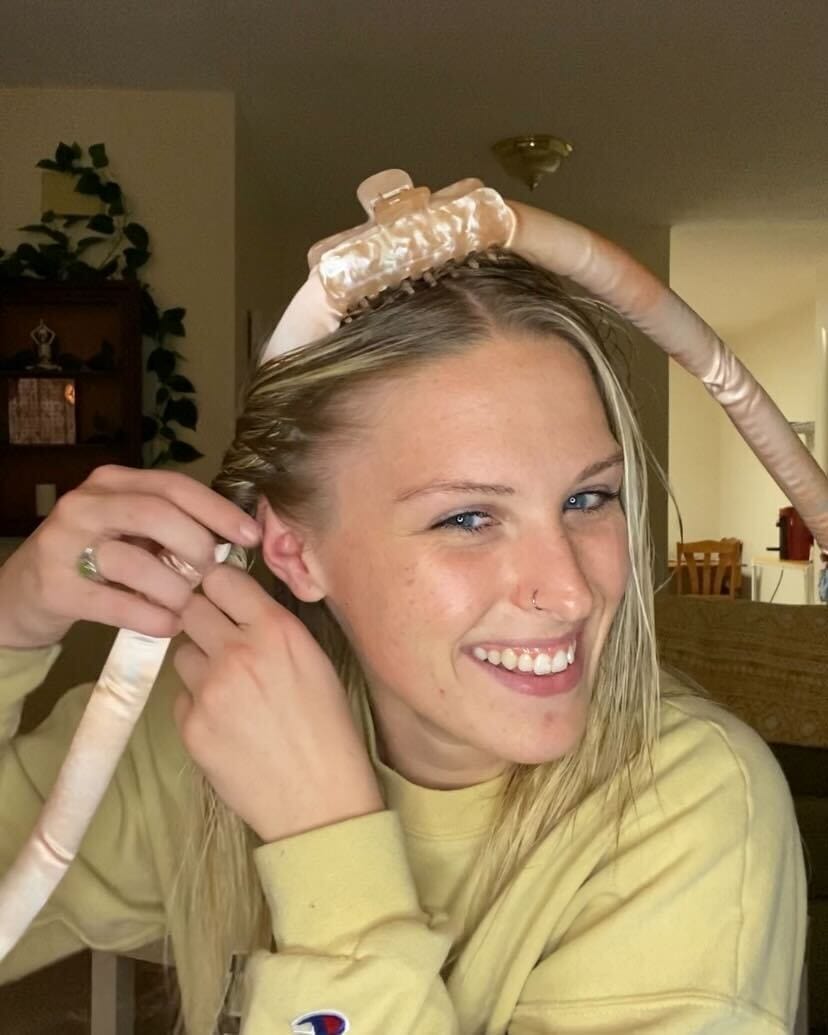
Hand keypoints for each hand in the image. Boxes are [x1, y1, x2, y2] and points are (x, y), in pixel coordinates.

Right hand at [0, 465, 260, 649]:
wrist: (22, 595)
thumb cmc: (94, 561)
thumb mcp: (129, 531)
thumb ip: (171, 527)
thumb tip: (233, 540)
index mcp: (113, 482)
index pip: (175, 486)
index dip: (218, 510)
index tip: (250, 536)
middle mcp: (86, 503)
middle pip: (156, 513)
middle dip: (195, 545)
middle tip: (211, 574)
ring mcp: (64, 542)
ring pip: (134, 559)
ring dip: (173, 588)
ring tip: (187, 605)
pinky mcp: (54, 586)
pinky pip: (114, 602)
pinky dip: (149, 616)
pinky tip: (169, 626)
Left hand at [173, 563, 383, 842]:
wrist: (319, 799)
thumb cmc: (329, 730)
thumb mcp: (315, 661)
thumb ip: (274, 628)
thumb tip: (240, 607)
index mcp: (275, 630)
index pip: (220, 578)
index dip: (219, 587)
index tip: (222, 598)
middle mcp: (237, 651)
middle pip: (190, 607)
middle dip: (202, 619)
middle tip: (218, 639)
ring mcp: (209, 689)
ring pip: (181, 653)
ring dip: (198, 663)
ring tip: (229, 691)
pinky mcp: (190, 726)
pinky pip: (180, 697)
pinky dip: (197, 705)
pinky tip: (226, 724)